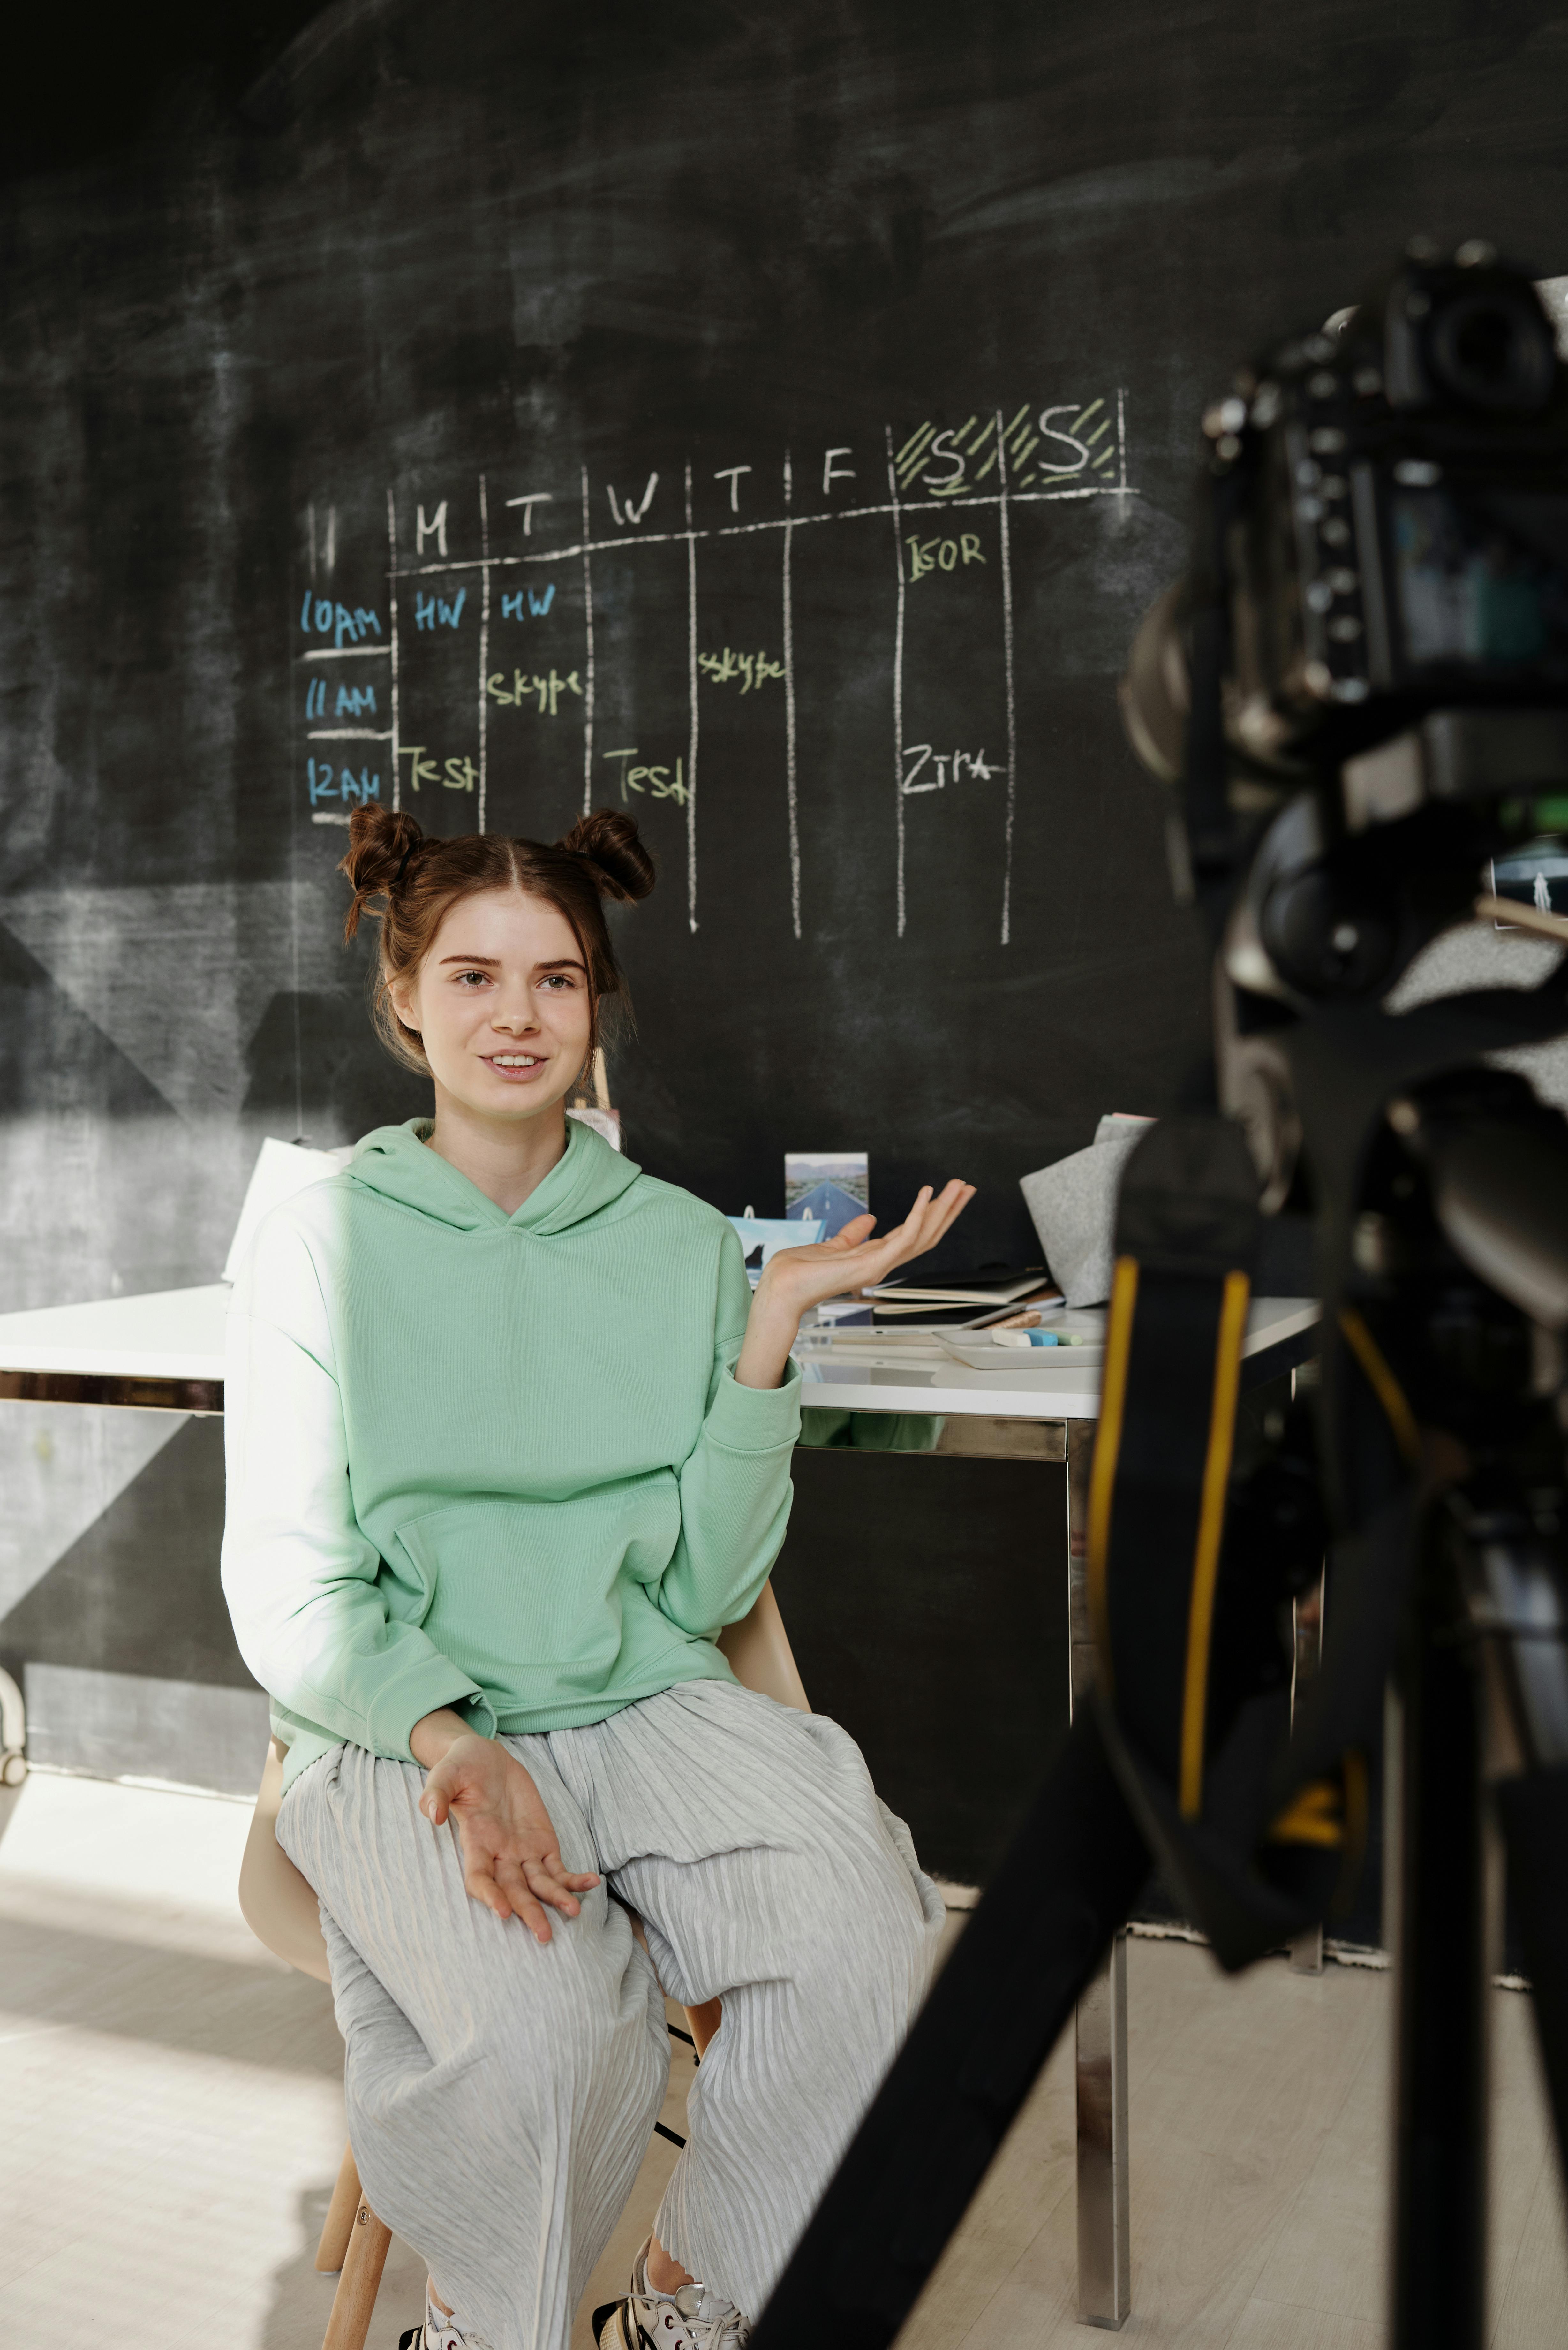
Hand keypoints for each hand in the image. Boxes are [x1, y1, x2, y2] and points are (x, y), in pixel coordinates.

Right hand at [414, 1722, 598, 1941]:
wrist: (485, 1759)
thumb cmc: (460, 1768)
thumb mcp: (444, 1774)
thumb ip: (436, 1792)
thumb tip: (432, 1814)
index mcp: (474, 1843)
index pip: (479, 1878)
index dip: (489, 1896)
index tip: (502, 1911)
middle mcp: (499, 1855)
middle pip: (514, 1891)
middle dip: (529, 1912)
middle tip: (544, 1935)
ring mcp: (522, 1852)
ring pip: (539, 1884)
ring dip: (556, 1899)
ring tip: (575, 1911)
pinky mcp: (542, 1843)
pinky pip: (558, 1868)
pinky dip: (573, 1878)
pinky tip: (591, 1883)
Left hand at [734, 1179, 974, 1389]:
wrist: (783, 1286)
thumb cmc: (802, 1271)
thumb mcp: (835, 1244)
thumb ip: (854, 1233)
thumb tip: (869, 1219)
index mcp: (876, 1256)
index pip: (914, 1233)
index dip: (932, 1213)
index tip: (946, 1193)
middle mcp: (883, 1261)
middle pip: (927, 1234)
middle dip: (949, 1210)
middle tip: (966, 1187)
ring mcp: (882, 1264)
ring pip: (924, 1234)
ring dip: (943, 1208)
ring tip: (957, 1186)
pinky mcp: (875, 1263)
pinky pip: (905, 1236)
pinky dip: (918, 1214)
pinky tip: (927, 1195)